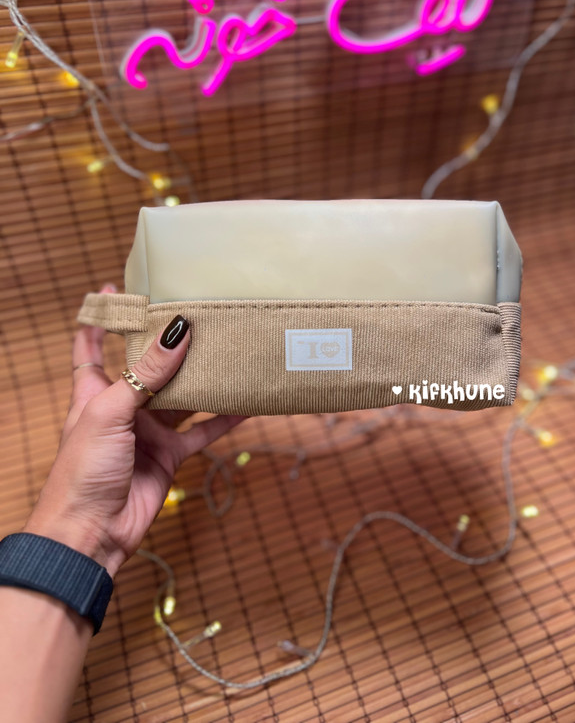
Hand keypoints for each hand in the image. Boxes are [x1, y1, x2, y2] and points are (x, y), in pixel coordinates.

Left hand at [24, 285, 245, 576]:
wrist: (91, 533)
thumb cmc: (82, 471)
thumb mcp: (110, 412)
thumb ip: (146, 374)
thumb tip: (176, 332)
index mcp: (94, 391)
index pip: (92, 346)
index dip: (101, 319)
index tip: (116, 289)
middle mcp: (123, 406)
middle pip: (147, 367)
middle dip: (166, 343)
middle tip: (194, 314)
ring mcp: (148, 431)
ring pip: (180, 396)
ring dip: (201, 379)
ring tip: (228, 352)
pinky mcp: (169, 454)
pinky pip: (201, 430)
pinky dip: (223, 418)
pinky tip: (246, 403)